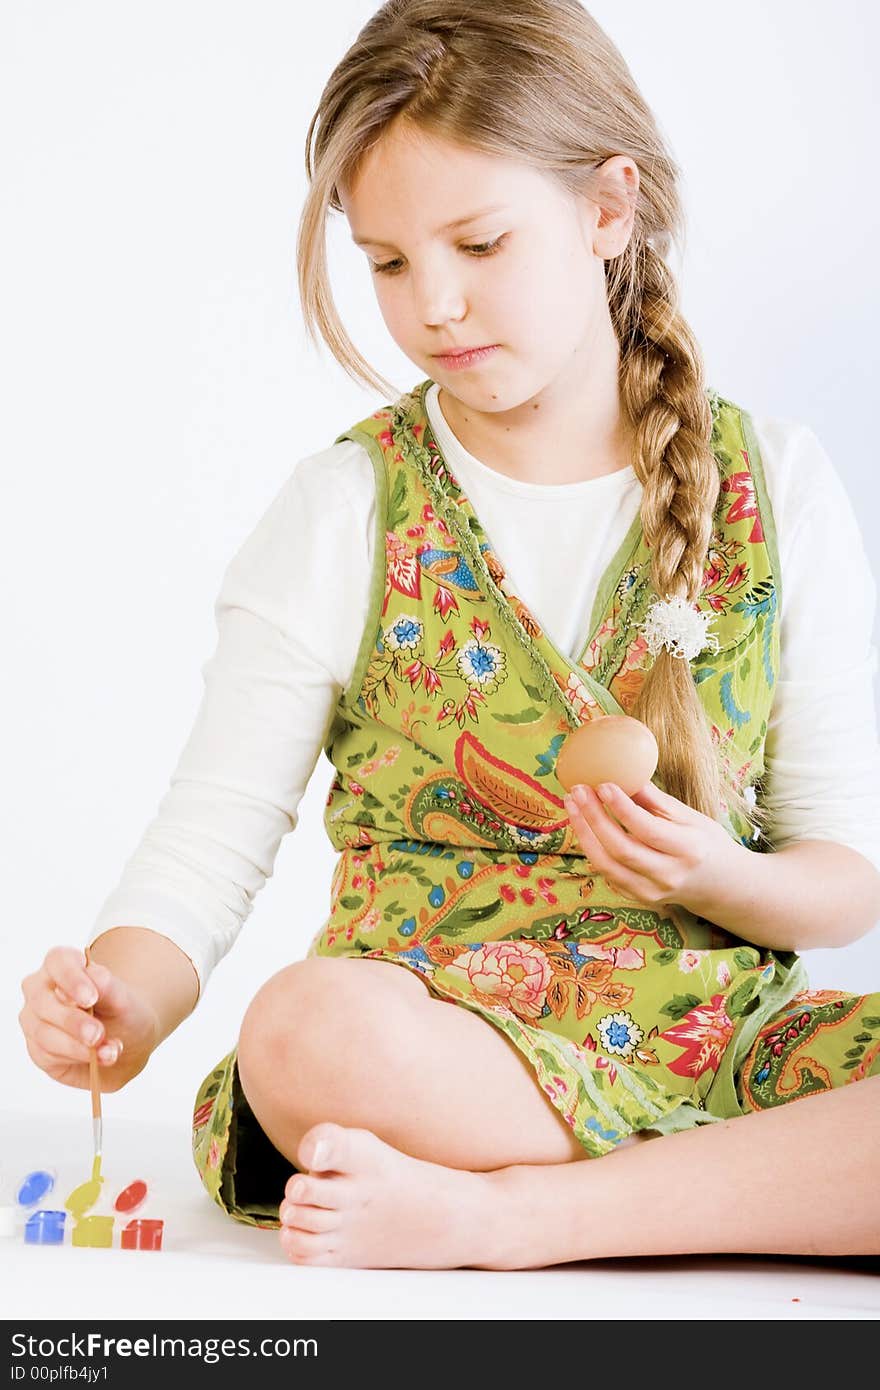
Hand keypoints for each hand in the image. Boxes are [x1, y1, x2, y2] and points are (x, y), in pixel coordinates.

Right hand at [19, 946, 160, 1092]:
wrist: (128, 1042)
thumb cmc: (122, 1011)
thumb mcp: (124, 998)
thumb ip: (105, 986)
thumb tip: (83, 981)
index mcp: (63, 965)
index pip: (57, 961)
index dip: (71, 979)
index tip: (91, 998)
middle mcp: (41, 990)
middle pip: (42, 1001)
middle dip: (72, 1021)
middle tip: (98, 1034)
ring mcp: (35, 1020)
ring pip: (43, 1033)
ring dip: (78, 1046)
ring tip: (110, 1051)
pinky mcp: (37, 1049)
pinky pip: (47, 1055)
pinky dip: (77, 1058)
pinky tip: (101, 1058)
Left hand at [564, 779, 739, 912]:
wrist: (718, 884)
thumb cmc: (704, 843)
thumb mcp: (690, 817)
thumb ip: (656, 800)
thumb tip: (626, 775)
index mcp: (688, 850)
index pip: (648, 829)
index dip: (622, 807)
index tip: (603, 784)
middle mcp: (668, 875)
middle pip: (621, 849)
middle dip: (594, 817)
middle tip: (578, 790)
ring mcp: (651, 891)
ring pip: (607, 865)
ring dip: (584, 832)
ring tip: (572, 804)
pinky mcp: (638, 897)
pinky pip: (606, 873)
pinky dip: (591, 847)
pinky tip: (582, 824)